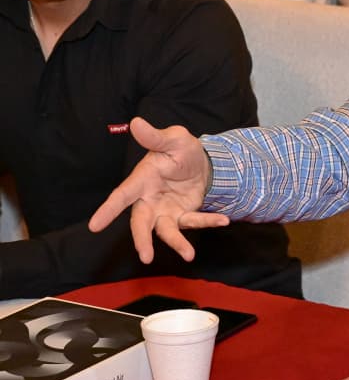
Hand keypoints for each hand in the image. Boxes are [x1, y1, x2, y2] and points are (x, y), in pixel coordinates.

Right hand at [88, 117, 223, 263]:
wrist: (203, 162)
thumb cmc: (181, 150)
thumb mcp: (173, 139)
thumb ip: (155, 137)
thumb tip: (136, 122)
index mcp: (142, 180)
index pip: (122, 196)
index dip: (108, 210)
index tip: (94, 226)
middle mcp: (150, 200)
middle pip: (141, 222)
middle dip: (142, 239)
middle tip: (145, 256)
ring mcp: (166, 211)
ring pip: (166, 231)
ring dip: (177, 242)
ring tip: (189, 254)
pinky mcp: (183, 216)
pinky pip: (194, 222)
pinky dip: (208, 222)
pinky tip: (223, 220)